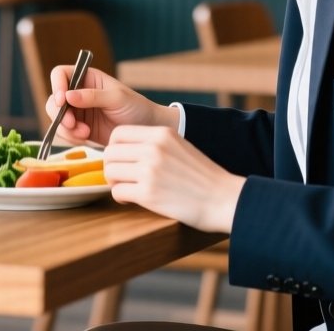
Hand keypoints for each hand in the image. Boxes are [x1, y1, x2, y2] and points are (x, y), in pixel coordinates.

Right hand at [45, 64, 170, 146]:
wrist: (145, 130)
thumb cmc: (136, 107)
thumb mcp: (117, 98)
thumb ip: (93, 96)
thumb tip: (68, 96)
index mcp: (87, 78)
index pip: (61, 74)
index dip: (57, 85)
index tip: (63, 101)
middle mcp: (78, 93)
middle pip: (54, 98)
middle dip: (59, 113)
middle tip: (72, 124)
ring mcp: (77, 111)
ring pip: (56, 117)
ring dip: (66, 127)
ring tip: (84, 134)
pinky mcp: (79, 128)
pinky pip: (65, 132)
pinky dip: (71, 136)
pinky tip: (86, 137)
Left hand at [103, 125, 245, 233]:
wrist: (223, 199)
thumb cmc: (201, 177)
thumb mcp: (179, 146)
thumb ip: (154, 143)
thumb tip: (123, 149)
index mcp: (161, 134)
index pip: (118, 133)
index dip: (114, 148)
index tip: (121, 159)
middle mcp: (153, 149)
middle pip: (110, 153)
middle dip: (112, 167)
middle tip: (121, 177)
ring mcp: (149, 171)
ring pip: (109, 172)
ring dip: (115, 183)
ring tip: (127, 188)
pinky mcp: (148, 194)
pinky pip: (117, 192)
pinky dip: (121, 198)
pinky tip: (132, 200)